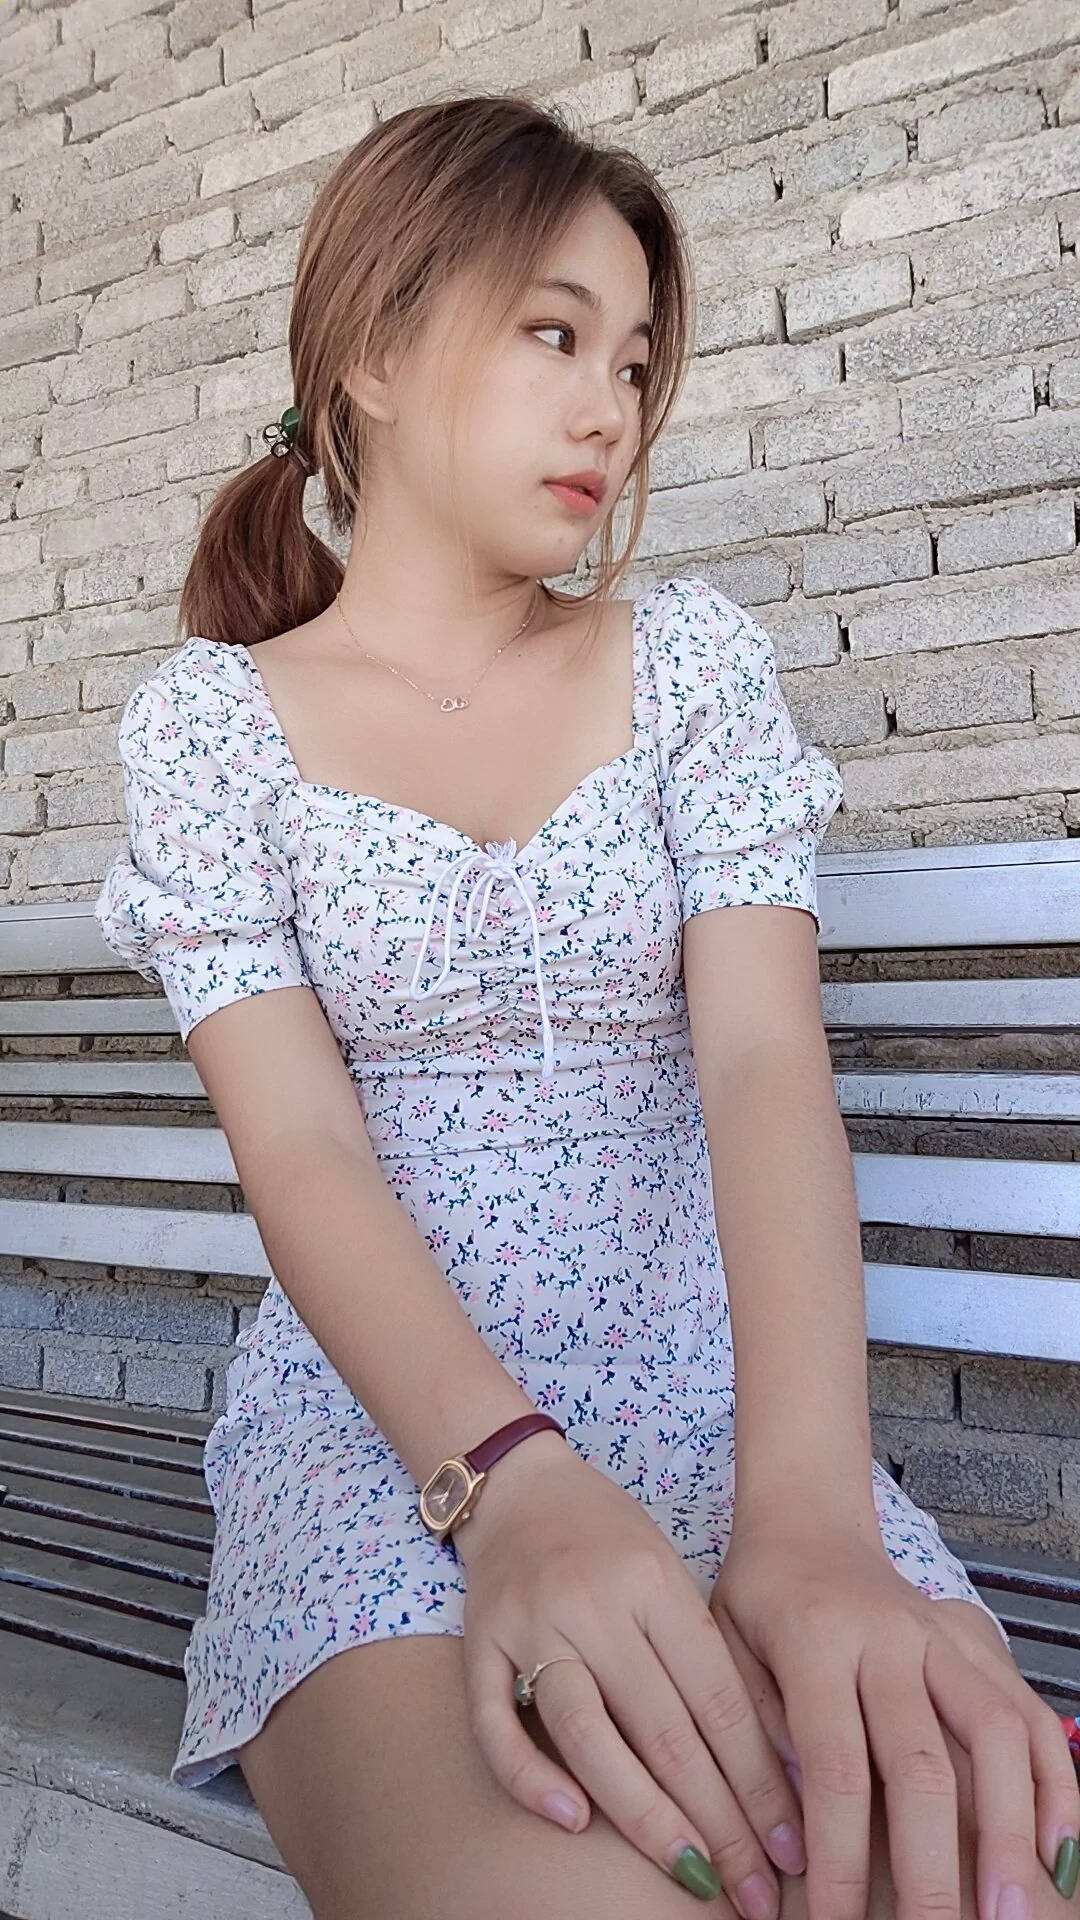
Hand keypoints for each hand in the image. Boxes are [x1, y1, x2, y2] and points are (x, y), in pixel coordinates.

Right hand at [454, 1434, 807, 1906]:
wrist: (518, 1482)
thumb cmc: (609, 1537)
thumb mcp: (669, 1573)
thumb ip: (705, 1656)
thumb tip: (773, 1767)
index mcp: (654, 1582)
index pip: (717, 1700)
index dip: (759, 1782)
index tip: (791, 1848)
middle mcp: (595, 1604)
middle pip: (663, 1729)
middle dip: (717, 1821)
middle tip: (755, 1892)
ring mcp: (532, 1623)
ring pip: (588, 1734)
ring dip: (644, 1815)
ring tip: (689, 1874)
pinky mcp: (478, 1642)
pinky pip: (496, 1723)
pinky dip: (531, 1778)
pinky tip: (573, 1822)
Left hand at [710, 1510, 1079, 1919]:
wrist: (807, 1520)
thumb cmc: (757, 1598)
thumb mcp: (722, 1652)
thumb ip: (751, 1739)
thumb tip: (784, 1851)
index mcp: (815, 1641)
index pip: (836, 1768)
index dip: (840, 1861)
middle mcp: (889, 1637)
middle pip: (924, 1764)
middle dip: (934, 1868)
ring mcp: (942, 1636)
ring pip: (994, 1734)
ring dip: (1012, 1833)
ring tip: (1013, 1914)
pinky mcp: (977, 1641)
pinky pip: (1027, 1712)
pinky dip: (1054, 1783)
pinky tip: (1058, 1853)